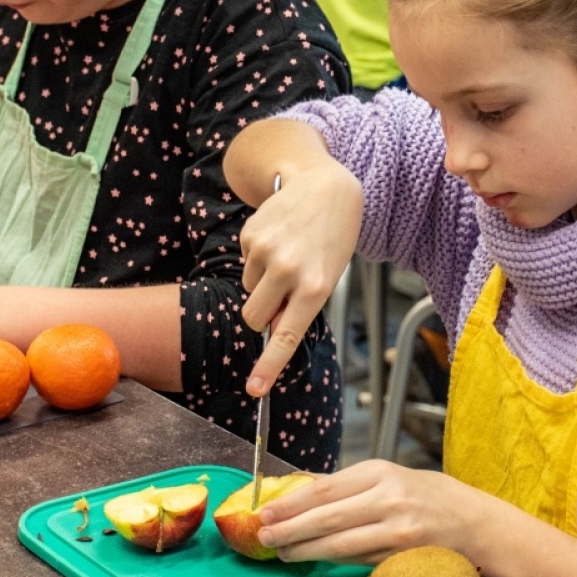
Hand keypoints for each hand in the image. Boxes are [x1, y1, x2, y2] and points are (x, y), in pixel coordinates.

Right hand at [238, 163, 363, 395]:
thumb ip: (301, 305)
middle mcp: (290, 271)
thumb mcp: (328, 275)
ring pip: (248, 289)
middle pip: (255, 317)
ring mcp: (267, 252)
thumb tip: (271, 327)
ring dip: (263, 282)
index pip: (286, 337)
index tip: (255, 390)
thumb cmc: (332, 238)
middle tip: (280, 295)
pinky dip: (258, 258)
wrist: (324, 187)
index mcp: (316, 287)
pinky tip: (279, 238)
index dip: (269, 367)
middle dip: (261, 314)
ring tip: (288, 254)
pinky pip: (245, 263)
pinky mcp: (250, 235)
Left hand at [256, 460, 483, 563]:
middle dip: (290, 529)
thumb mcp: (392, 477)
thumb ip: (350, 484)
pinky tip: (315, 561)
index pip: (325, 488)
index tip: (265, 511)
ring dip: (306, 550)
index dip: (291, 502)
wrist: (478, 523)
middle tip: (264, 536)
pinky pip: (360, 561)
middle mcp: (390, 499)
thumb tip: (301, 487)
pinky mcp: (404, 557)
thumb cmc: (430, 497)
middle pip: (327, 517)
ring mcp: (399, 531)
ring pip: (340, 545)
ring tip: (282, 552)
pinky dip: (333, 562)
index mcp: (382, 472)